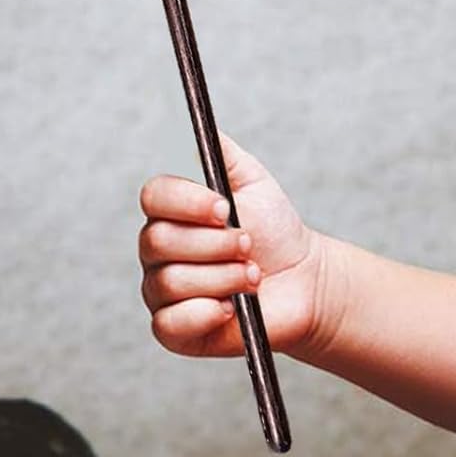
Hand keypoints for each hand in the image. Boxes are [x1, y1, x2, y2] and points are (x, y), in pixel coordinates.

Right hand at [139, 130, 330, 360]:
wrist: (302, 279)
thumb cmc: (274, 230)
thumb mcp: (253, 181)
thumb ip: (222, 153)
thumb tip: (200, 127)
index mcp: (172, 211)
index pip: (153, 196)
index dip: (187, 202)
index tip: (224, 207)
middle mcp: (158, 251)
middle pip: (158, 241)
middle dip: (215, 243)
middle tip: (249, 244)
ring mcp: (161, 291)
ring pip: (170, 281)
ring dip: (223, 277)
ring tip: (253, 275)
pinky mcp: (173, 330)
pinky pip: (170, 323)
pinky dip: (206, 312)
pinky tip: (232, 306)